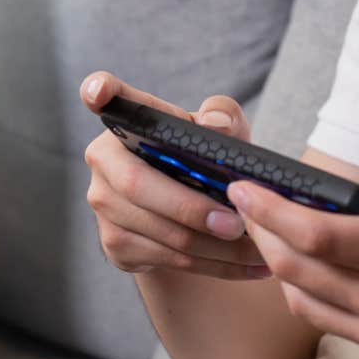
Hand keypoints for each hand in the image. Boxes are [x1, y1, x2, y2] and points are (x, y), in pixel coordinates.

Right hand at [80, 71, 268, 280]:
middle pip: (140, 187)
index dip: (98, 91)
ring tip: (260, 252)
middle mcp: (104, 160)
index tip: (98, 91)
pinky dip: (214, 266)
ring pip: (160, 233)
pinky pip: (167, 261)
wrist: (196, 211)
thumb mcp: (221, 133)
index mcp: (128, 122)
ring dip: (216, 248)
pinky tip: (246, 267)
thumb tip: (215, 125)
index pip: (107, 98)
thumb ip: (223, 117)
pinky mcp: (114, 245)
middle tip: (237, 225)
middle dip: (192, 210)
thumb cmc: (206, 157)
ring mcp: (103, 206)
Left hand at [230, 176, 358, 358]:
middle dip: (264, 236)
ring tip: (280, 241)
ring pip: (310, 305)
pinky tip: (333, 279)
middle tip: (250, 210)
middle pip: (298, 270)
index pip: (318, 233)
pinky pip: (344, 330)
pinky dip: (325, 300)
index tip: (245, 190)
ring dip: (285, 270)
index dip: (272, 210)